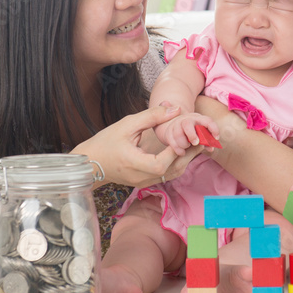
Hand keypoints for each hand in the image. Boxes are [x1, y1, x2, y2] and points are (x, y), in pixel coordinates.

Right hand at [71, 105, 200, 188]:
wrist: (90, 162)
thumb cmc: (105, 142)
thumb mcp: (127, 124)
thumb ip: (151, 116)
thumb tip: (175, 109)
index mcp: (134, 164)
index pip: (161, 164)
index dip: (175, 151)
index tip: (185, 136)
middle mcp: (141, 177)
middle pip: (172, 171)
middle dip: (189, 154)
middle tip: (202, 138)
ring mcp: (144, 182)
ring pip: (172, 175)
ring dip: (185, 160)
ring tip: (196, 143)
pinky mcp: (145, 182)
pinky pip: (167, 176)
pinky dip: (177, 163)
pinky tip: (183, 151)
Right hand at [153, 111, 218, 154]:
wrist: (176, 126)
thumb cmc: (193, 131)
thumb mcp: (200, 133)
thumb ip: (206, 141)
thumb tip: (211, 149)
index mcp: (198, 119)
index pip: (207, 121)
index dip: (213, 128)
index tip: (216, 138)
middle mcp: (186, 120)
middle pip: (187, 124)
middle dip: (192, 135)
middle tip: (195, 143)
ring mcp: (176, 125)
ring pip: (178, 134)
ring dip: (184, 143)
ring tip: (187, 147)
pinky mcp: (168, 132)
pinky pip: (172, 142)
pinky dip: (178, 149)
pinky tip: (182, 152)